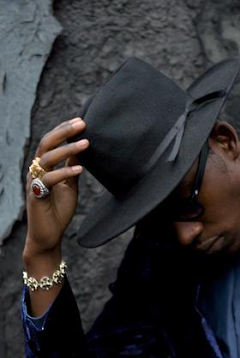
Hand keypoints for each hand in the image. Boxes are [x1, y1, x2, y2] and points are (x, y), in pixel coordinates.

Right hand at [25, 117, 88, 254]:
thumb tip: (81, 150)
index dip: (64, 130)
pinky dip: (64, 173)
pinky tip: (79, 170)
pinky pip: (49, 180)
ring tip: (86, 144)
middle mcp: (36, 170)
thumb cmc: (58, 211)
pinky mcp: (36, 195)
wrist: (49, 236)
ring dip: (67, 149)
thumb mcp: (70, 186)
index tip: (82, 121)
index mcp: (44, 166)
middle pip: (46, 144)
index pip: (51, 141)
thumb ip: (72, 168)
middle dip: (64, 132)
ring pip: (47, 159)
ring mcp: (34, 182)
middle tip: (82, 124)